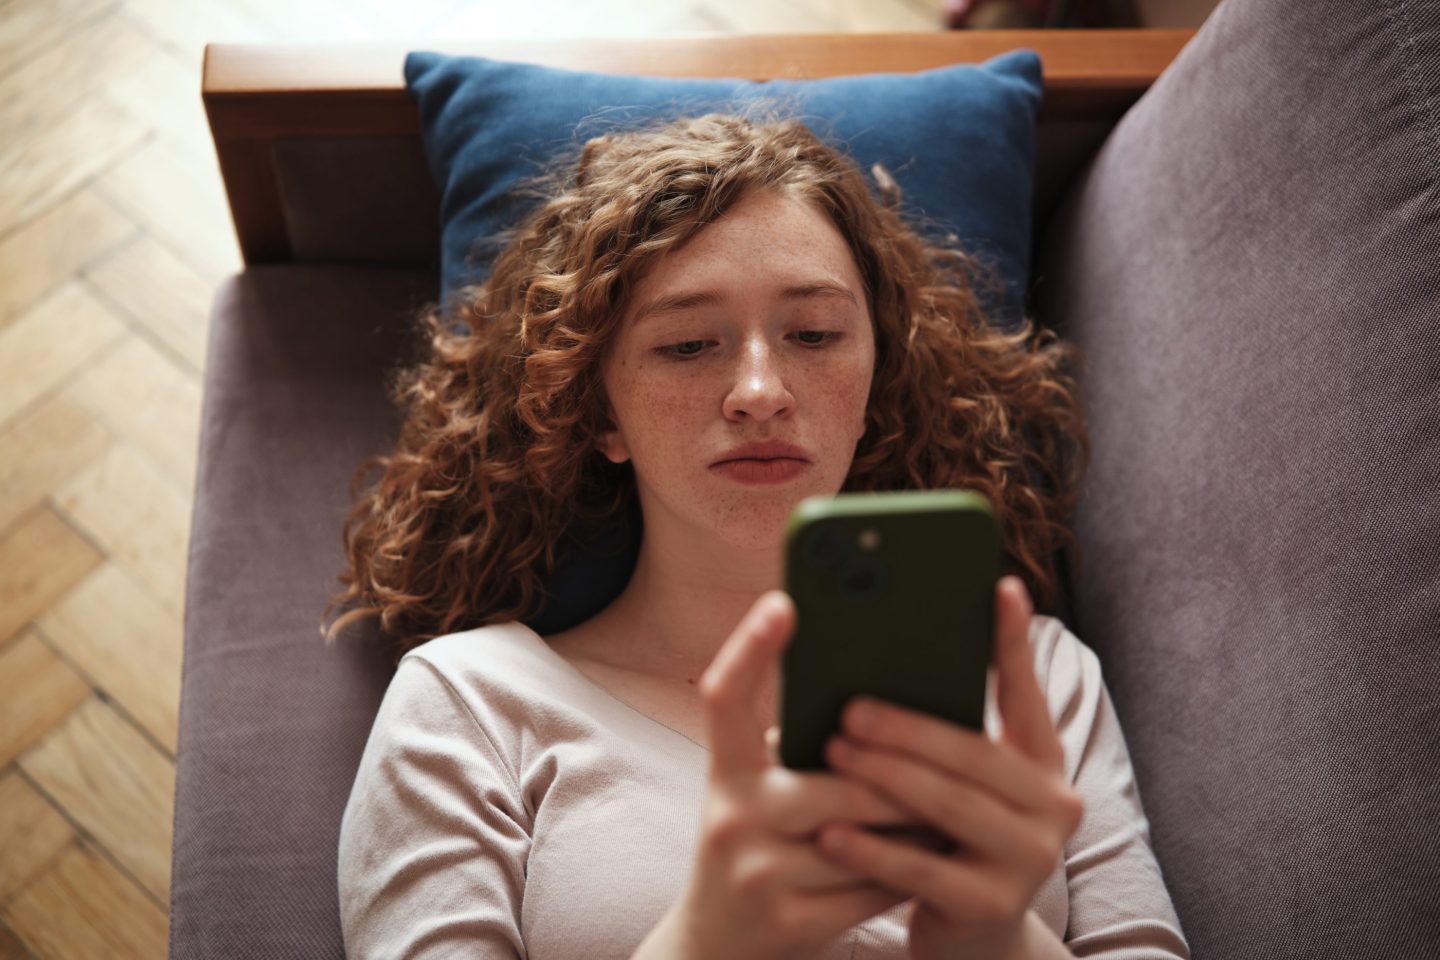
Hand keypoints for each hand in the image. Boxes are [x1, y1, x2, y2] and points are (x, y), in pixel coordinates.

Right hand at [666, 590, 934, 959]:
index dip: (749, 647)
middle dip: (898, 773)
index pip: (723, 696)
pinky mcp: (789, 920)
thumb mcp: (758, 797)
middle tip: (946, 750)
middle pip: (838, 776)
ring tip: (953, 804)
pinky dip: (908, 868)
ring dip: (917, 822)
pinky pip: (873, 883)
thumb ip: (796, 755)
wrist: (717, 951)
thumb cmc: (759, 853)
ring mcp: (757, 871)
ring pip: (867, 831)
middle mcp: (730, 815)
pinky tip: (934, 858)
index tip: (784, 600)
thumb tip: (879, 702)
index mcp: (723, 772)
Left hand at [813, 576, 1083, 959]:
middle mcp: (1052, 806)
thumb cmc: (948, 836)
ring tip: (833, 753)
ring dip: (884, 778)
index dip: (1011, 641)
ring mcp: (1029, 858)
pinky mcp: (992, 905)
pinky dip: (872, 847)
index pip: (1026, 694)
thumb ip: (939, 734)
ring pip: (949, 805)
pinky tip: (830, 831)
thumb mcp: (953, 782)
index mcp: (1041, 763)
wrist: (969, 936)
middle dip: (907, 727)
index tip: (999, 586)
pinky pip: (923, 868)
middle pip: (974, 754)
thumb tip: (866, 666)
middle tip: (850, 707)